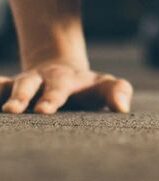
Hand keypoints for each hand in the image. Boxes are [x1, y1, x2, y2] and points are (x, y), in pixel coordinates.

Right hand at [0, 62, 132, 114]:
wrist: (62, 71)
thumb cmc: (87, 87)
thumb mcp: (103, 86)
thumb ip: (116, 92)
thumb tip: (124, 108)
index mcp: (66, 80)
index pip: (60, 89)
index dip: (52, 97)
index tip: (44, 109)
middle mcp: (43, 78)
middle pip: (32, 84)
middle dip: (24, 95)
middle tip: (16, 110)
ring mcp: (26, 82)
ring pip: (14, 85)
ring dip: (8, 95)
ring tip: (4, 110)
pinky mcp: (10, 87)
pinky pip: (0, 85)